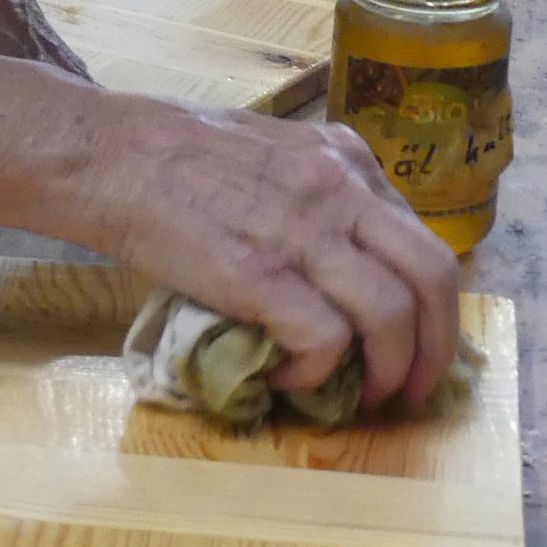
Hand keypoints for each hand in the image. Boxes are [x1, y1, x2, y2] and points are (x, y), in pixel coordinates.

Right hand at [0, 75, 460, 412]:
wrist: (108, 154)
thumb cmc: (174, 152)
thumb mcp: (271, 149)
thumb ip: (317, 189)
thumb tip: (342, 251)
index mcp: (344, 158)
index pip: (423, 236)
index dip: (431, 304)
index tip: (416, 342)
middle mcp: (339, 189)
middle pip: (434, 277)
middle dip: (437, 349)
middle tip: (415, 389)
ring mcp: (304, 231)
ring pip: (393, 316)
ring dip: (388, 373)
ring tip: (360, 398)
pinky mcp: (260, 275)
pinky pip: (325, 340)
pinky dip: (317, 373)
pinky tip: (286, 378)